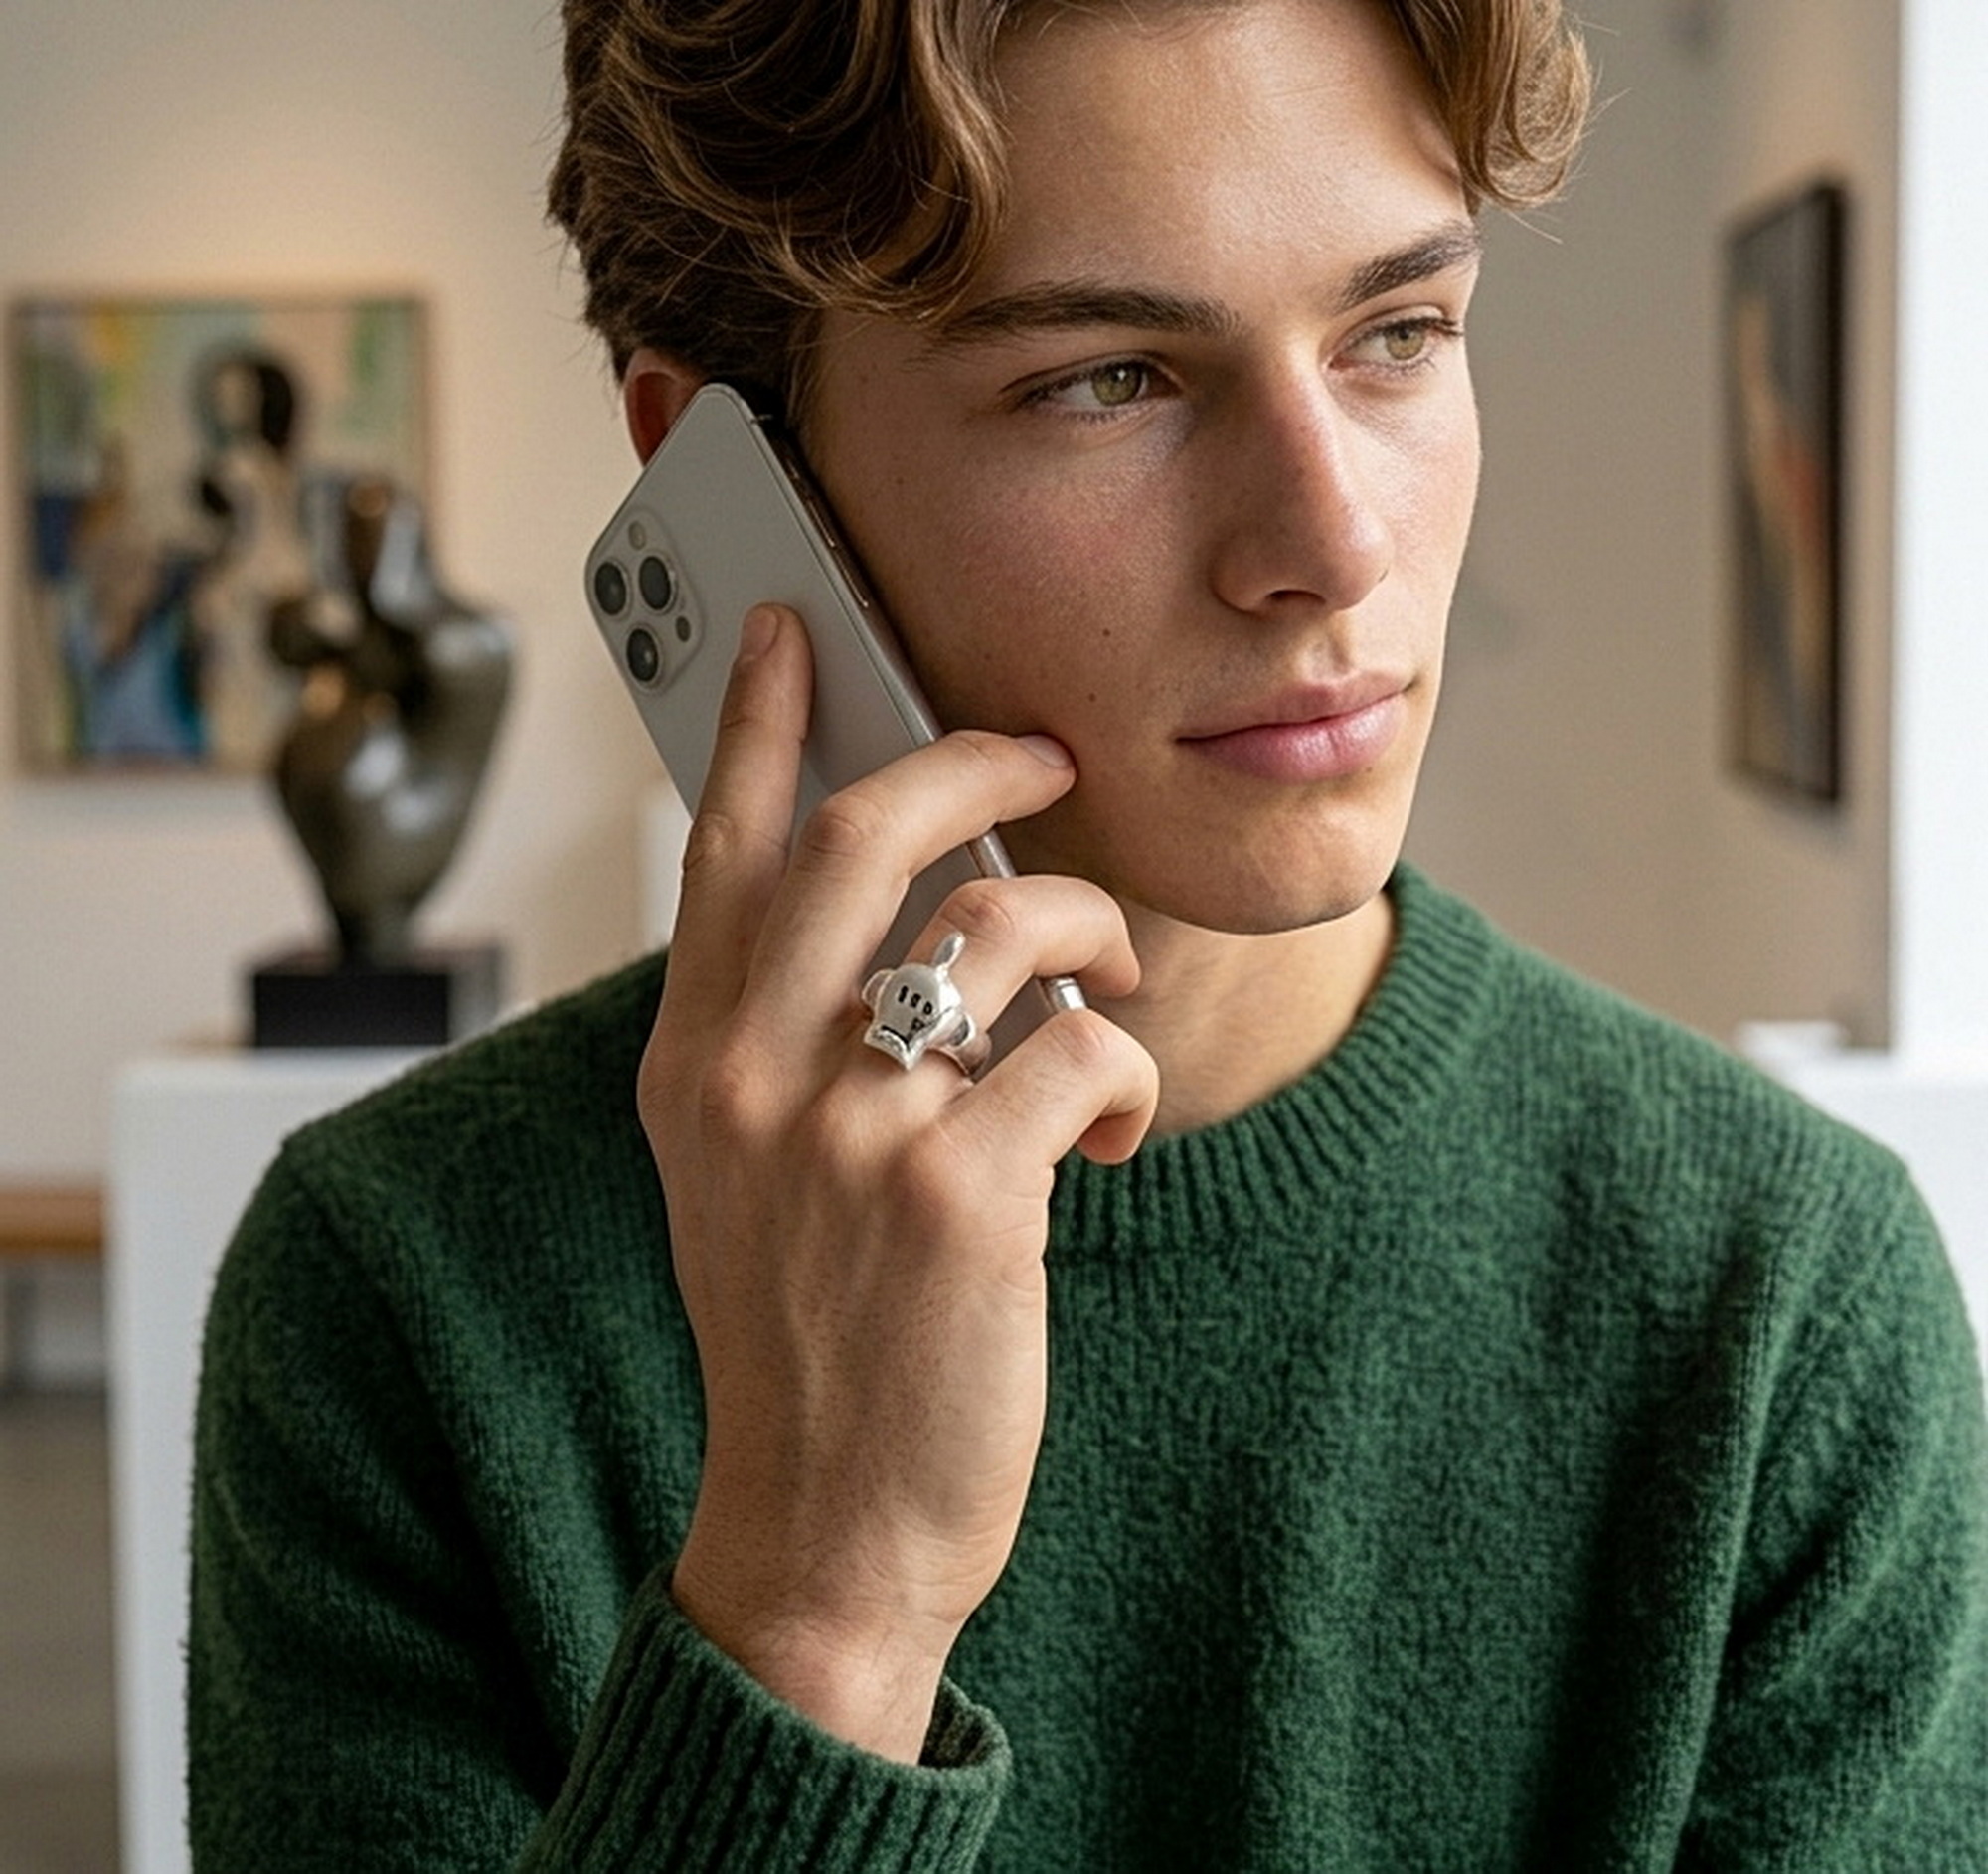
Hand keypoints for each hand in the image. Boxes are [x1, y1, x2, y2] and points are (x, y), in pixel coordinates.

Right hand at [642, 604, 1157, 1760]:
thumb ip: (781, 1044)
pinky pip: (1083, 1046)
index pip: (725, 847)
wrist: (821, 1529)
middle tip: (1040, 752)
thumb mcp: (742, 1178)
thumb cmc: (804, 1340)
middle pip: (871, 834)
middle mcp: (754, 1076)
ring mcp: (853, 1128)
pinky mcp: (962, 1192)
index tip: (791, 627)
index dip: (763, 722)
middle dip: (975, 760)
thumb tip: (904, 920)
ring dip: (1088, 924)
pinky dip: (1121, 1071)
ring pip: (1002, 921)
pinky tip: (1108, 1125)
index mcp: (693, 1061)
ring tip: (1111, 966)